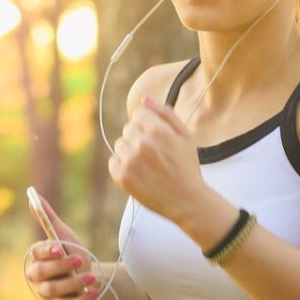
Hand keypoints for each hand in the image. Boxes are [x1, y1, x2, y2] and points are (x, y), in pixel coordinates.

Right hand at [24, 193, 100, 299]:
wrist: (90, 276)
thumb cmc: (73, 253)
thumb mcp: (64, 236)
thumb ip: (48, 219)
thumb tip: (33, 196)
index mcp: (37, 258)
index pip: (36, 255)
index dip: (47, 252)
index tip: (60, 248)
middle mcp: (38, 278)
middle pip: (42, 274)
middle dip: (60, 267)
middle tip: (80, 260)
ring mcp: (47, 294)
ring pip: (55, 290)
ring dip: (73, 283)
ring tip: (91, 277)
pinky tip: (94, 292)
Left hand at [107, 95, 207, 225]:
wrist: (186, 201)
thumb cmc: (187, 167)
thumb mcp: (185, 136)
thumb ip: (166, 114)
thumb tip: (145, 99)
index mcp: (159, 131)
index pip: (138, 114)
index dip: (148, 125)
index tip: (156, 138)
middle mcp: (142, 144)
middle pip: (128, 129)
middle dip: (139, 138)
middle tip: (154, 154)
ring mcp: (130, 161)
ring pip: (120, 144)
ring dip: (130, 152)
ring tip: (147, 165)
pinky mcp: (122, 177)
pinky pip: (113, 162)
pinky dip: (122, 166)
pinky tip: (139, 173)